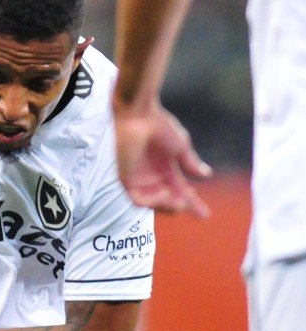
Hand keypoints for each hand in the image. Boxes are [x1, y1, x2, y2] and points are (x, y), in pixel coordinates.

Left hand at [113, 103, 211, 217]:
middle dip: (179, 206)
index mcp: (165, 169)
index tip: (205, 215)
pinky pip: (136, 199)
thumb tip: (206, 175)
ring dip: (166, 206)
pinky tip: (164, 194)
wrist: (139, 115)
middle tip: (189, 204)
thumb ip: (190, 162)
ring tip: (179, 202)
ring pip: (152, 203)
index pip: (180, 191)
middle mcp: (152, 176)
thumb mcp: (180, 146)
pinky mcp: (124, 178)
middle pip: (167, 200)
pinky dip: (151, 201)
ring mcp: (138, 178)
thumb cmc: (159, 125)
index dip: (192, 204)